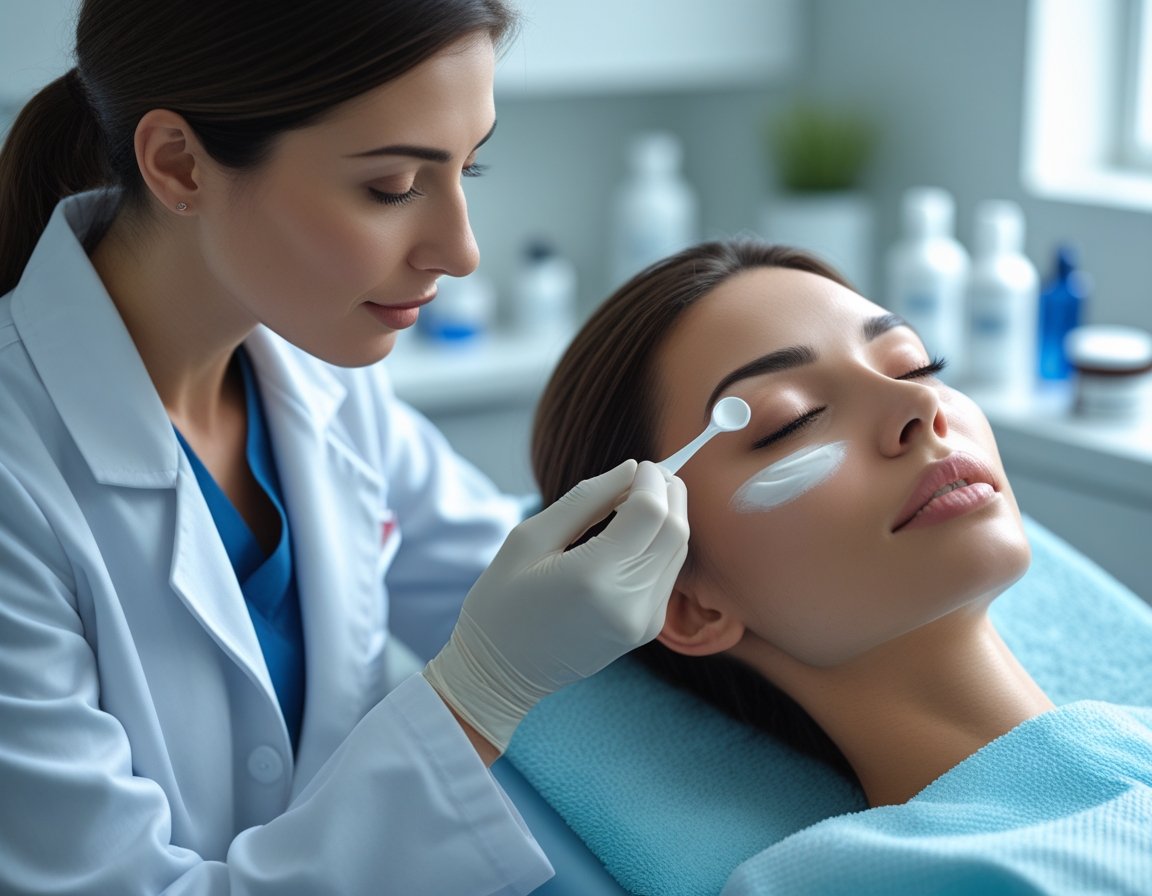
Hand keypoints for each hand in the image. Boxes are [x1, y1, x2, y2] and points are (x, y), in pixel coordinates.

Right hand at [423, 460, 688, 751]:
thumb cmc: (502, 602)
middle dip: (670, 493)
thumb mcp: (528, 539)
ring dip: (668, 517)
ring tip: (636, 502)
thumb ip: (585, 500)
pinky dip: (661, 545)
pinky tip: (634, 535)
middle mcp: (627, 602)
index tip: (641, 465)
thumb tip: (631, 469)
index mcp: (592, 577)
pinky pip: (668, 574)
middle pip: (675, 530)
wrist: (501, 674)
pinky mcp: (645, 630)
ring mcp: (641, 621)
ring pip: (678, 551)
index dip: (653, 480)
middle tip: (647, 476)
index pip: (650, 513)